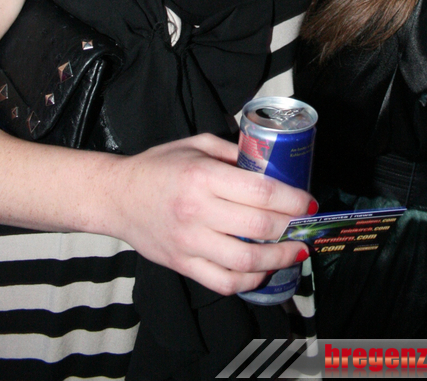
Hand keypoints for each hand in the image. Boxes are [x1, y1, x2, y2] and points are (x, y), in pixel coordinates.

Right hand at [110, 133, 310, 295]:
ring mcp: (189, 242)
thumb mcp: (196, 144)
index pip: (260, 190)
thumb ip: (233, 151)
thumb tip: (269, 161)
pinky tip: (263, 269)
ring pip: (245, 261)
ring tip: (296, 251)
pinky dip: (249, 281)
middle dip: (292, 228)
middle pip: (258, 226)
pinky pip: (223, 282)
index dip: (291, 199)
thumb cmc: (159, 166)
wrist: (117, 196)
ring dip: (279, 259)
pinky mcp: (182, 264)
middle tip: (307, 225)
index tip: (309, 202)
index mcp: (203, 176)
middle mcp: (197, 211)